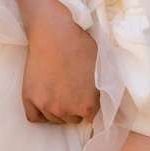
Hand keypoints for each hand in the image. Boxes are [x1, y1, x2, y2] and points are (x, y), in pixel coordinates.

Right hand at [21, 3, 99, 126]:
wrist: (54, 32)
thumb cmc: (81, 46)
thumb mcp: (103, 71)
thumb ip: (107, 95)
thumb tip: (120, 116)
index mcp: (87, 106)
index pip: (91, 118)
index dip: (89, 104)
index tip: (85, 95)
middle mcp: (66, 111)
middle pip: (72, 119)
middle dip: (74, 106)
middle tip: (72, 87)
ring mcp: (46, 106)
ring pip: (54, 118)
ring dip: (58, 109)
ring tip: (59, 88)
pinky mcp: (29, 99)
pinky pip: (34, 118)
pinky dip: (40, 112)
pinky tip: (45, 99)